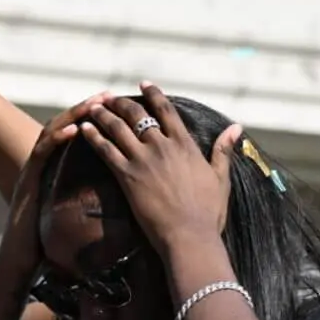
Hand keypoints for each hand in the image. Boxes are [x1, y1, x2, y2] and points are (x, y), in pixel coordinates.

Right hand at [0, 92, 115, 278]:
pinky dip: (56, 139)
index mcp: (54, 171)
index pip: (75, 135)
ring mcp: (32, 172)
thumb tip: (116, 196)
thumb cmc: (48, 246)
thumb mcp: (72, 216)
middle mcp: (42, 166)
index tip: (116, 105)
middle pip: (65, 126)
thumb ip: (87, 200)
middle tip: (108, 95)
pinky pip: (41, 154)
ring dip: (73, 116)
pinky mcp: (26, 183)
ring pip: (52, 134)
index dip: (94, 118)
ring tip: (93, 104)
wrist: (20, 263)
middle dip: (87, 109)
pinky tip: (73, 130)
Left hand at [79, 83, 241, 252]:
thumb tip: (236, 128)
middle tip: (109, 97)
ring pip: (118, 129)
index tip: (144, 84)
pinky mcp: (127, 176)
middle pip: (138, 115)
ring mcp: (143, 160)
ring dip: (103, 115)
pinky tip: (83, 130)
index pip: (167, 111)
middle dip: (121, 103)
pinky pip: (106, 151)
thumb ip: (223, 150)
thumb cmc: (208, 212)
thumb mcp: (220, 177)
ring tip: (92, 107)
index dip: (154, 94)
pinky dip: (94, 138)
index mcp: (185, 144)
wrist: (189, 236)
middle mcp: (163, 146)